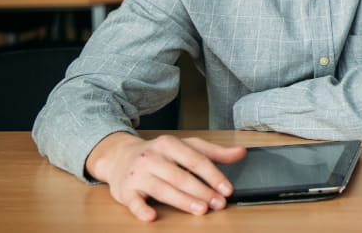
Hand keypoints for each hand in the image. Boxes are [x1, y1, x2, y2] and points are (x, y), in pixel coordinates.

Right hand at [84, 132, 246, 221]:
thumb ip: (214, 152)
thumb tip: (241, 152)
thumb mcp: (186, 147)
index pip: (196, 160)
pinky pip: (134, 202)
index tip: (227, 189)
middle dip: (202, 191)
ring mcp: (138, 174)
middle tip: (218, 203)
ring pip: (163, 188)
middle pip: (181, 176)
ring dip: (183, 200)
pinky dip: (142, 209)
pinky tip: (152, 216)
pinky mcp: (125, 191)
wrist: (120, 157)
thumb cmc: (160, 153)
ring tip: (201, 210)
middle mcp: (153, 157)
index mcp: (170, 144)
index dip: (213, 175)